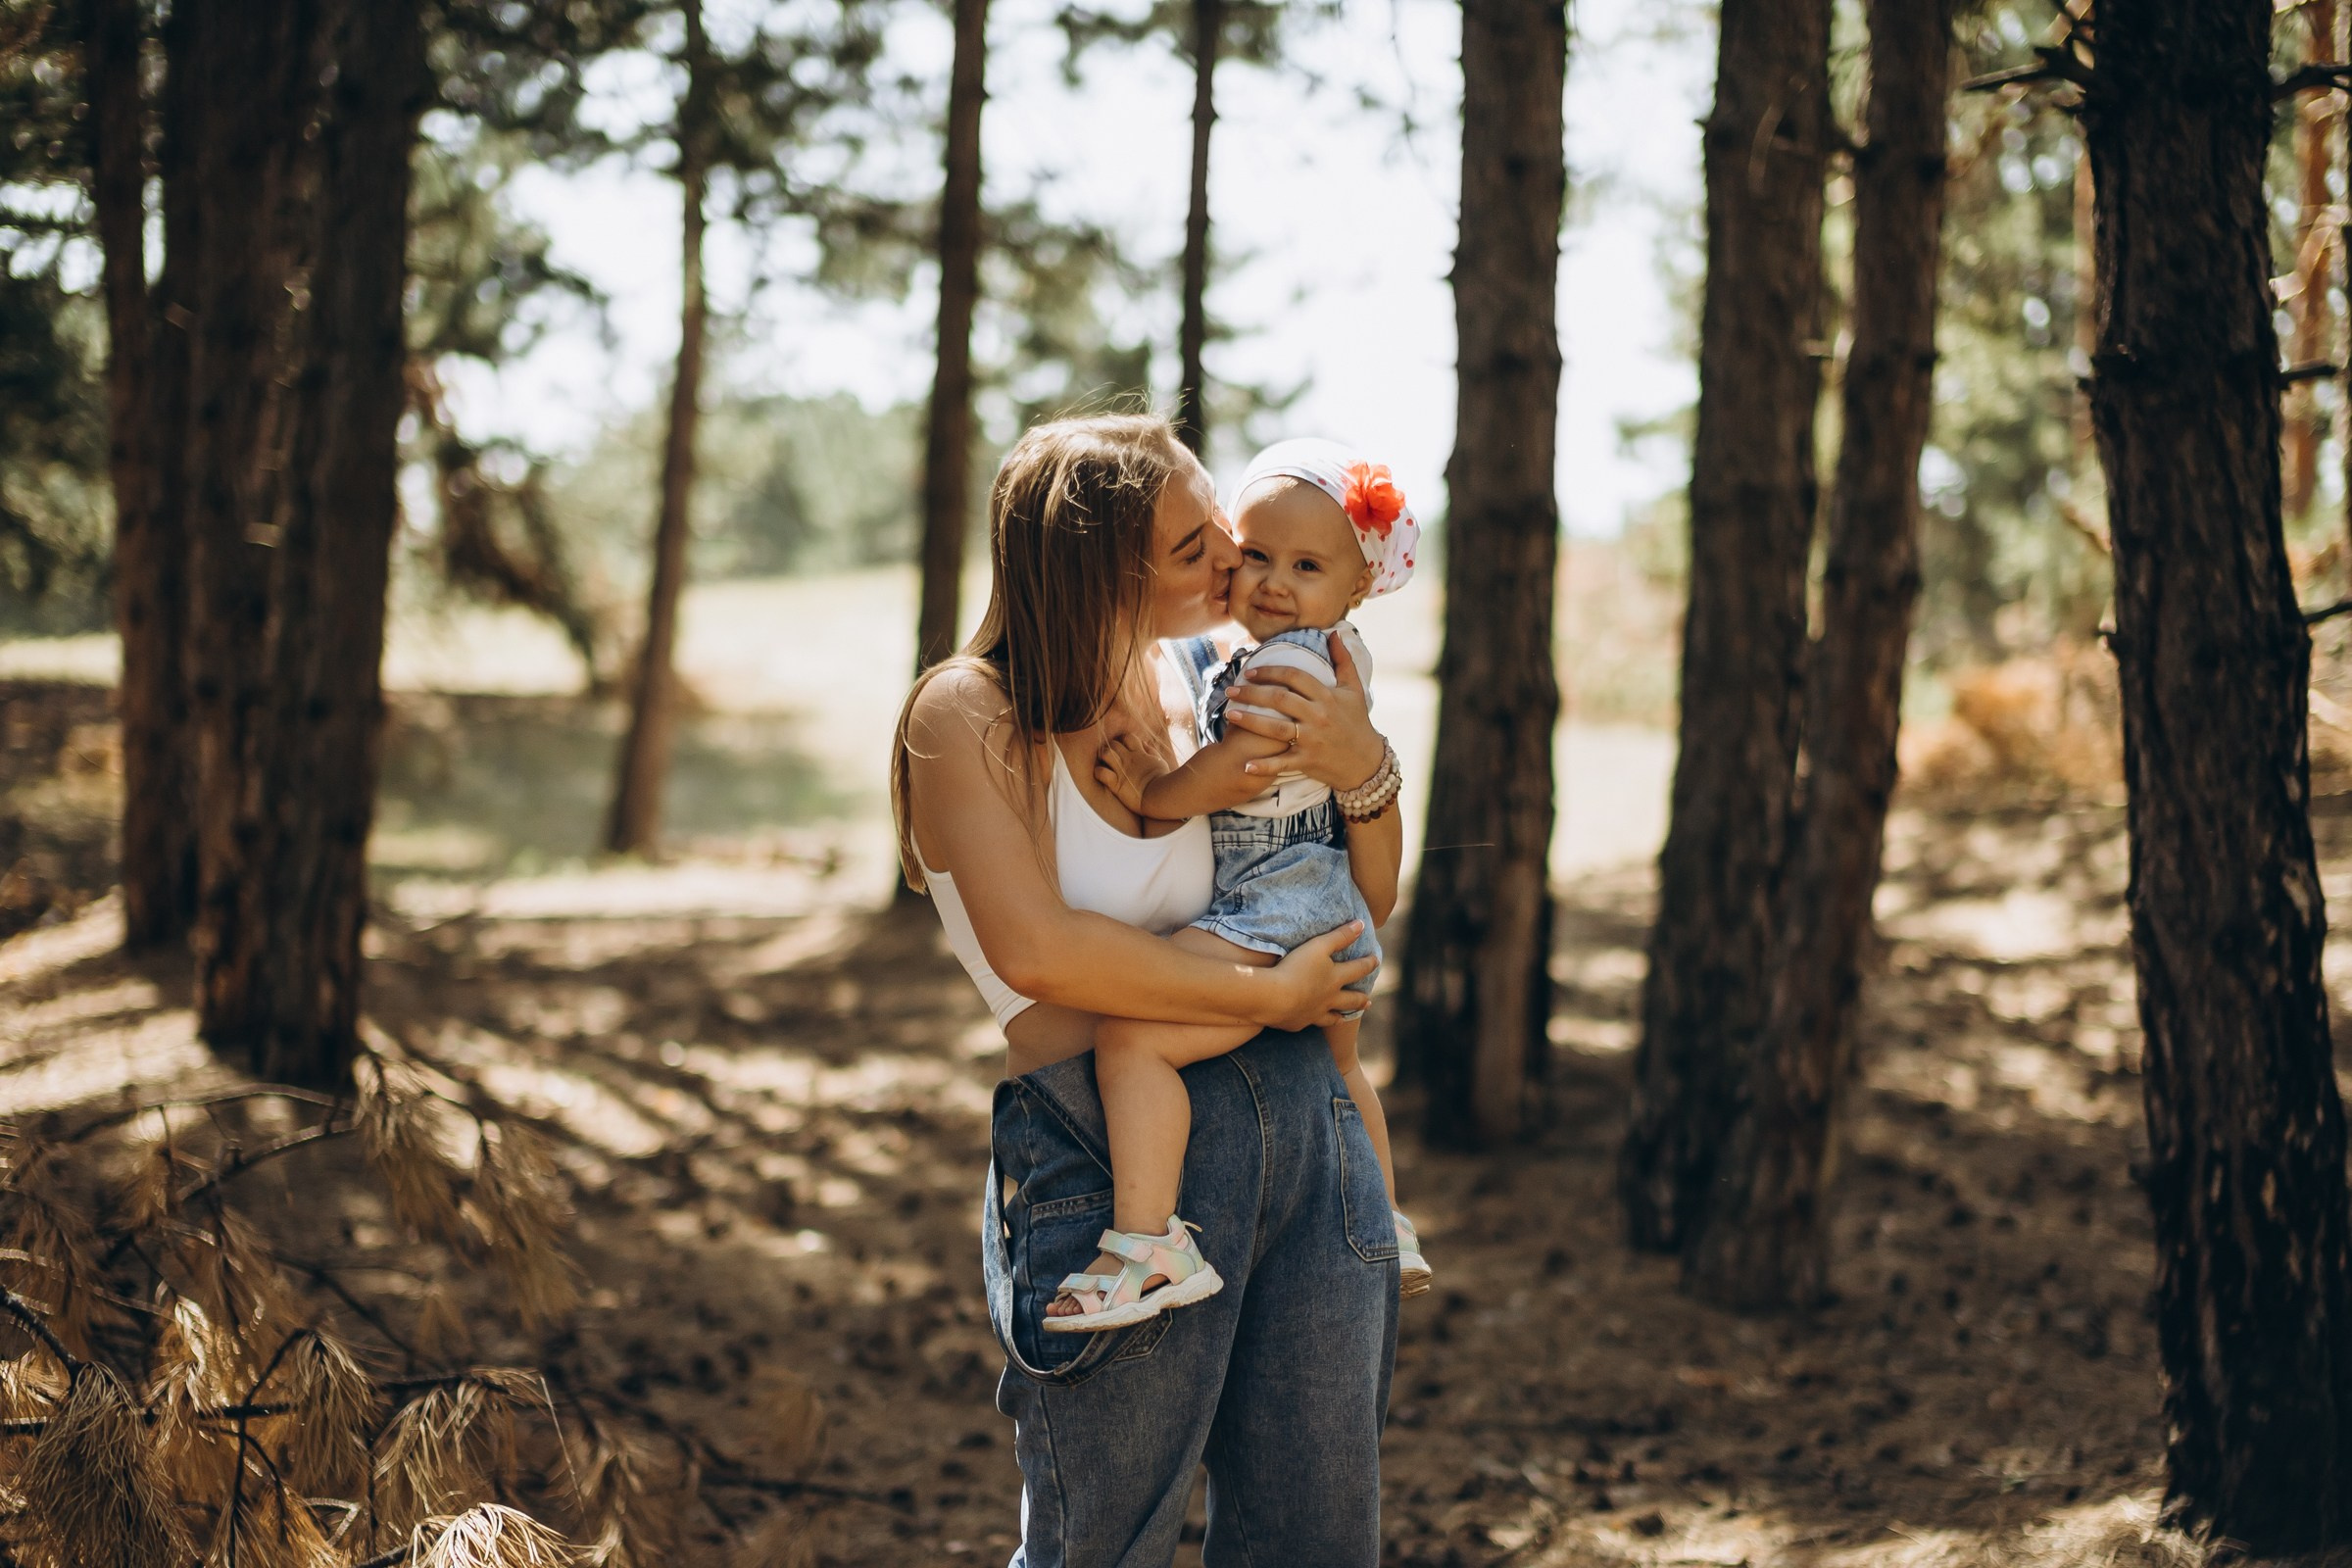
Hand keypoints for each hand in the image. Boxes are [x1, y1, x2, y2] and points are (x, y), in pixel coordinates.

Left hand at [1094, 732, 1166, 816]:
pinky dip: (1099, 773)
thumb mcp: (1160, 762)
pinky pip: (1101, 773)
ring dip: (1103, 757)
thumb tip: (1144, 743)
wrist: (1161, 797)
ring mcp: (1122, 771)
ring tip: (1105, 763)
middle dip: (1111, 747)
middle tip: (1111, 756)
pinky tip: (1101, 775)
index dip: (1123, 740)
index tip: (1123, 748)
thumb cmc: (1163, 781)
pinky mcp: (1116, 784)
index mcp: (1140, 754)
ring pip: (1105, 753)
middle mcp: (1129, 760)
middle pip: (1114, 743)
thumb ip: (1151, 752)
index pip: (1128, 737)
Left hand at [1223, 633, 1385, 787]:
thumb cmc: (1357, 722)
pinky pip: (1282, 763)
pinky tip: (1244, 764)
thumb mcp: (1354, 689)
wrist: (1367, 761)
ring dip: (1250, 721)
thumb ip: (1343, 660)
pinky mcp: (1309, 761)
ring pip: (1275, 729)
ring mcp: (1312, 740)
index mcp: (1327, 696)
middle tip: (1230, 690)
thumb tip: (1335, 633)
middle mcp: (1318, 716)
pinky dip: (1264, 765)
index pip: (1294, 677)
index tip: (1249, 671)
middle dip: (1252, 693)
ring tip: (1228, 714)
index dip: (1270, 671)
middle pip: (1280, 699)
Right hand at [1263, 921, 1378, 1030]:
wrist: (1274, 998)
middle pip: (1350, 1000)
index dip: (1368, 963)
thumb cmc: (1296, 968)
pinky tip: (1310, 1021)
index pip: (1358, 969)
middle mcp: (1329, 998)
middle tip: (1368, 1001)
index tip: (1376, 961)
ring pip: (1333, 1017)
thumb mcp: (1318, 946)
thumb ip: (1340, 935)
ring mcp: (1314, 1013)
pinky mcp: (1297, 1023)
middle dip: (1360, 999)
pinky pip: (1309, 1024)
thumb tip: (1361, 924)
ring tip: (1345, 1017)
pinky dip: (1313, 1022)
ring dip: (1341, 1016)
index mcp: (1335, 978)